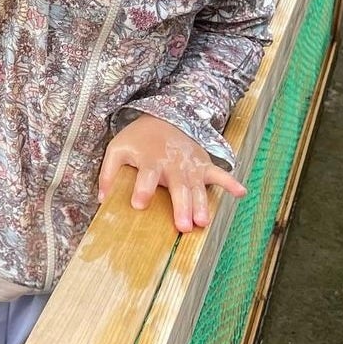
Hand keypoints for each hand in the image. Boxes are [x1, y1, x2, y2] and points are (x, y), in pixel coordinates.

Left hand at [98, 113, 245, 232]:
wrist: (162, 117)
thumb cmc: (137, 139)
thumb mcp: (117, 149)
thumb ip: (108, 173)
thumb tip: (102, 199)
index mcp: (149, 160)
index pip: (145, 176)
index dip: (141, 189)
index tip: (138, 204)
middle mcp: (172, 164)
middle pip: (177, 187)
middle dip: (180, 206)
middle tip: (182, 227)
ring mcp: (190, 165)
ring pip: (197, 187)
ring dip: (201, 204)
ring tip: (203, 221)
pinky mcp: (203, 164)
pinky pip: (219, 173)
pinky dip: (230, 181)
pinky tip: (240, 192)